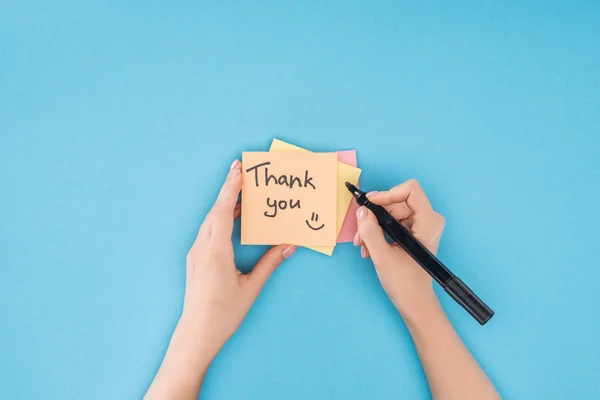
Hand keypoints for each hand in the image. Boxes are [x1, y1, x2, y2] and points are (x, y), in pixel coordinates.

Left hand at [146, 160, 294, 399]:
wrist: (196, 332)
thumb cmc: (224, 313)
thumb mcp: (251, 287)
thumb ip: (270, 263)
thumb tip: (289, 245)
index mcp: (215, 251)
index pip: (222, 211)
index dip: (231, 188)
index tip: (238, 169)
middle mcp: (202, 247)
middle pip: (214, 210)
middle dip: (227, 188)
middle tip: (240, 170)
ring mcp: (195, 252)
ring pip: (209, 219)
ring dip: (223, 203)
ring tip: (239, 190)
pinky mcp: (194, 259)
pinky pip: (207, 230)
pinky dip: (219, 217)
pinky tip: (229, 217)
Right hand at [353, 179, 444, 322]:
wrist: (414, 302)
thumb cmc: (405, 283)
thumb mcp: (382, 255)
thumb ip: (370, 231)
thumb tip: (361, 212)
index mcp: (428, 222)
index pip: (410, 189)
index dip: (387, 194)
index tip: (370, 204)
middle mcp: (427, 220)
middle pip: (396, 202)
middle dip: (375, 215)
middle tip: (360, 231)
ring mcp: (421, 226)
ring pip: (391, 213)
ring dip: (374, 227)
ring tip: (363, 244)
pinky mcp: (413, 233)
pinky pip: (392, 223)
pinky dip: (379, 232)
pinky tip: (370, 247)